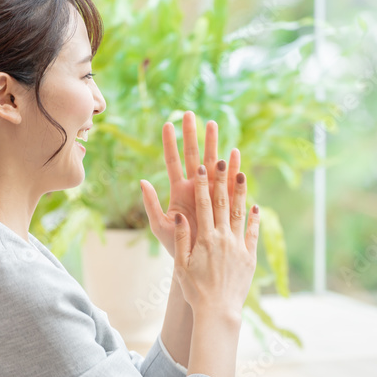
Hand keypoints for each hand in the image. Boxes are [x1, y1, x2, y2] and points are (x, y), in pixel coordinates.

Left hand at [140, 111, 241, 256]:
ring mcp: (211, 192)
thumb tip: (142, 181)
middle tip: (191, 114)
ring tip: (213, 124)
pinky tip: (234, 151)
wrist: (197, 262)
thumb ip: (151, 204)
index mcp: (179, 191)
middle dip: (193, 135)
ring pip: (212, 163)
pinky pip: (229, 180)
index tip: (167, 124)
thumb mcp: (160, 226)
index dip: (170, 144)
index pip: (172, 162)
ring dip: (213, 144)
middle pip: (193, 156)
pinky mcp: (224, 201)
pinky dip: (232, 167)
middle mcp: (195, 187)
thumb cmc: (177, 247)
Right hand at [172, 162, 259, 319]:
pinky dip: (254, 218)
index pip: (203, 205)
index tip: (201, 167)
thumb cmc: (195, 289)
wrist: (217, 311)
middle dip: (222, 179)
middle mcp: (224, 238)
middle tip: (223, 160)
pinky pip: (253, 233)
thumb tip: (178, 213)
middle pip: (224, 203)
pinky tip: (255, 206)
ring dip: (241, 192)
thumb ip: (182, 237)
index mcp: (205, 239)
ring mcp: (239, 246)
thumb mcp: (181, 264)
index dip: (202, 184)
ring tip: (243, 173)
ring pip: (241, 214)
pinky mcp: (250, 257)